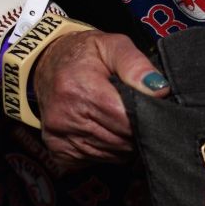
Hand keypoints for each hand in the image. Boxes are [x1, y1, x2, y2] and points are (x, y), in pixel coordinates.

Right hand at [29, 30, 169, 168]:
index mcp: (79, 89)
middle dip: (135, 131)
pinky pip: (96, 160)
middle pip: (120, 141)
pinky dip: (107, 151)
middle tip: (136, 114)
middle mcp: (65, 117)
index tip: (148, 107)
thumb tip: (159, 89)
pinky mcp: (58, 151)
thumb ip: (136, 65)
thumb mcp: (112, 45)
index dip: (143, 117)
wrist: (45, 64)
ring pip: (112, 155)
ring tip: (120, 121)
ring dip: (123, 143)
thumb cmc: (85, 54)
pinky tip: (105, 131)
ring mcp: (59, 137)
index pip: (126, 121)